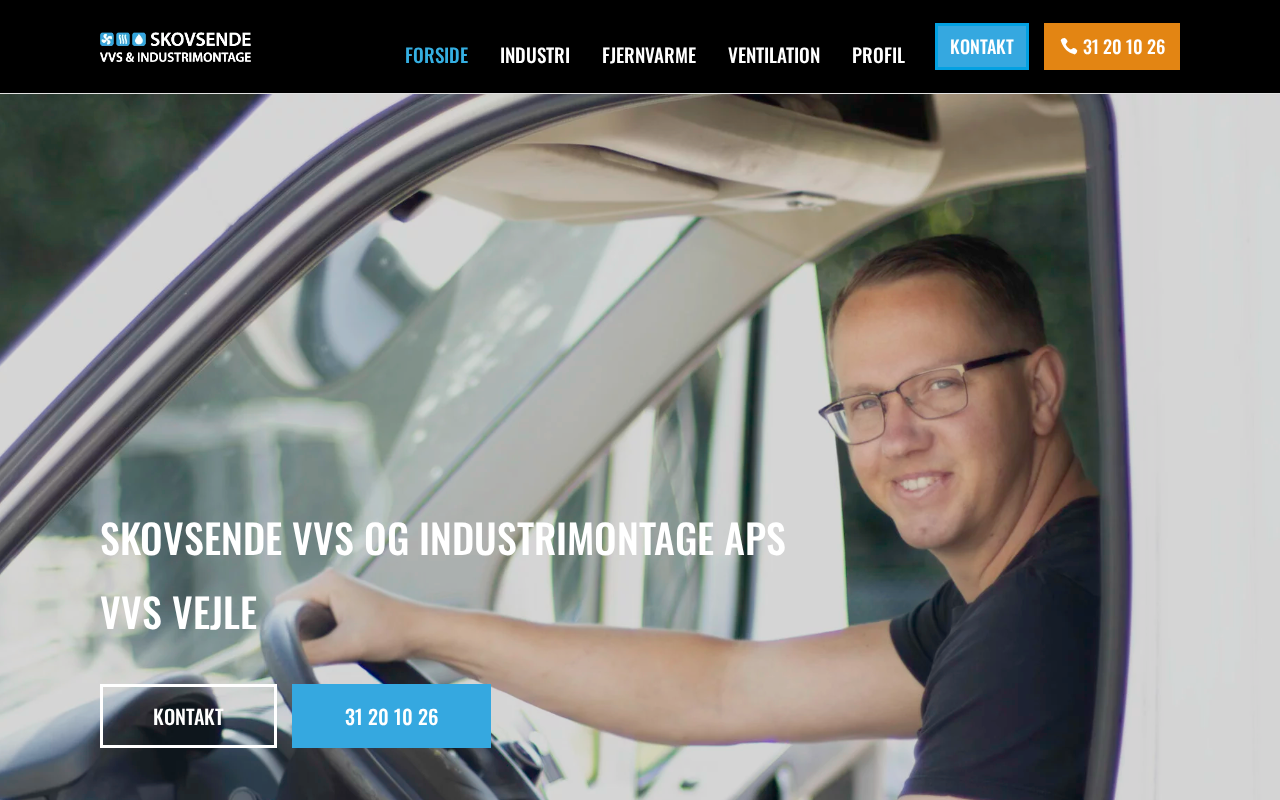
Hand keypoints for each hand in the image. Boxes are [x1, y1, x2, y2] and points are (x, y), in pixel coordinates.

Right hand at [275, 568, 421, 665]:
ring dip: (313, 636)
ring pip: (306, 618)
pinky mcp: (346, 605)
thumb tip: (284, 659)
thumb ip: (310, 653)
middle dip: (300, 633)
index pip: (282, 604)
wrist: (423, 632)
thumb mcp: (345, 647)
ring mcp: (339, 592)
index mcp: (326, 581)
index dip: (284, 629)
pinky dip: (324, 635)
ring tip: (335, 646)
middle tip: (322, 649)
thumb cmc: (392, 632)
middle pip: (292, 611)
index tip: (301, 647)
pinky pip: (320, 621)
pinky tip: (340, 645)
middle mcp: (330, 581)